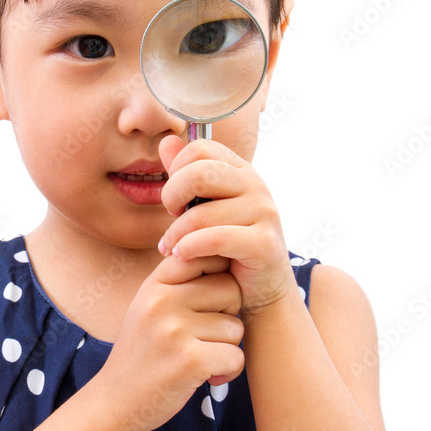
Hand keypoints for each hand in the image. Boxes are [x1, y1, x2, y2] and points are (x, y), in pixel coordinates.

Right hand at [97, 254, 243, 430]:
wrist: (116, 400)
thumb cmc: (142, 352)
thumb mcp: (149, 306)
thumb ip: (179, 283)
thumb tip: (225, 258)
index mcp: (154, 284)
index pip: (203, 254)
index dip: (219, 275)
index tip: (211, 301)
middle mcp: (163, 300)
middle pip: (230, 289)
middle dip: (228, 315)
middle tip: (207, 336)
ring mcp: (175, 329)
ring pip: (236, 327)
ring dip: (226, 348)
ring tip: (201, 358)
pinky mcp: (190, 360)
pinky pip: (236, 357)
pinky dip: (228, 372)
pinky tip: (208, 377)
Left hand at [156, 134, 298, 319]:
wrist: (260, 290)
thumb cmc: (226, 245)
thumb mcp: (204, 206)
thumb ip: (184, 174)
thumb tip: (166, 141)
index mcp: (240, 170)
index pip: (199, 148)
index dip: (176, 170)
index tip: (174, 198)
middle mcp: (255, 184)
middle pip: (197, 173)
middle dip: (171, 196)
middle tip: (170, 218)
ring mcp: (264, 212)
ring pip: (200, 214)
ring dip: (175, 235)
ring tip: (169, 248)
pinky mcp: (264, 243)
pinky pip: (214, 238)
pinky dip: (189, 248)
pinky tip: (181, 256)